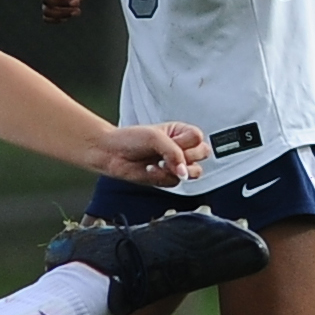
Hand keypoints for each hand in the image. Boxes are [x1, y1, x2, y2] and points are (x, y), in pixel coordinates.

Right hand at [41, 0, 99, 23]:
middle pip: (46, 0)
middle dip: (62, 3)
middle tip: (78, 2)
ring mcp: (49, 0)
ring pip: (47, 12)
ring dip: (61, 14)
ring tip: (77, 12)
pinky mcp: (54, 8)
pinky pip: (48, 18)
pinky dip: (58, 20)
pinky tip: (71, 15)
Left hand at [94, 122, 209, 185]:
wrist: (111, 153)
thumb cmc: (130, 139)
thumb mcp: (155, 137)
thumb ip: (175, 152)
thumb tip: (185, 172)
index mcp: (180, 132)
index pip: (198, 138)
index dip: (185, 142)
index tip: (171, 140)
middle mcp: (180, 148)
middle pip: (202, 154)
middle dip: (184, 155)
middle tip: (166, 153)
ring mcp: (175, 164)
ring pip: (194, 171)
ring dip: (176, 169)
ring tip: (159, 162)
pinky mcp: (166, 178)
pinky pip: (175, 182)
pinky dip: (162, 177)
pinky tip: (150, 169)